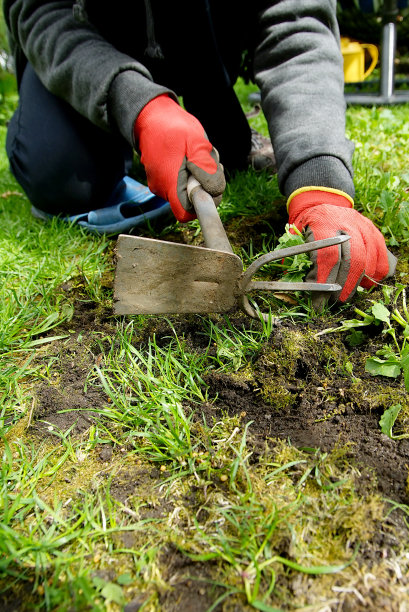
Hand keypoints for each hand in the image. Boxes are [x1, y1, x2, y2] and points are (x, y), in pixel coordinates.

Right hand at [134, 95, 225, 221]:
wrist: (150, 115)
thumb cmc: (172, 126)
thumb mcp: (195, 141)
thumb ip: (206, 166)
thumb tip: (214, 190)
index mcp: (170, 183)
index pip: (186, 213)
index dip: (201, 204)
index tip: (208, 184)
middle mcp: (162, 189)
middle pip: (190, 202)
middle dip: (206, 184)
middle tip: (209, 160)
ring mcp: (161, 184)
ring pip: (188, 191)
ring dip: (201, 175)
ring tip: (199, 153)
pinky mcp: (163, 178)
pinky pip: (182, 182)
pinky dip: (192, 172)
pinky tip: (192, 154)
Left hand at [288, 188, 396, 308]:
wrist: (321, 201)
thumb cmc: (306, 225)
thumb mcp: (295, 236)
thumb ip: (296, 259)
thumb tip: (298, 288)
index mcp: (323, 222)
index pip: (328, 255)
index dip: (325, 280)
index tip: (319, 300)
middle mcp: (346, 222)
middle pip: (351, 258)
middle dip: (343, 285)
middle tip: (334, 301)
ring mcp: (363, 226)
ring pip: (368, 258)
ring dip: (357, 283)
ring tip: (345, 296)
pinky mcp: (374, 231)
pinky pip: (381, 256)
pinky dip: (375, 273)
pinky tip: (364, 284)